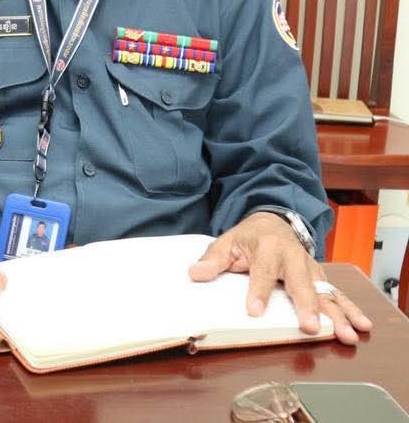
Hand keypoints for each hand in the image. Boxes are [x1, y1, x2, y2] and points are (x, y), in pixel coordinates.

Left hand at [188, 212, 371, 344]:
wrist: (274, 222)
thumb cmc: (249, 237)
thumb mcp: (226, 242)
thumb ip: (213, 260)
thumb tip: (195, 274)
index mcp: (268, 247)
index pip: (262, 272)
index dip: (258, 292)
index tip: (254, 311)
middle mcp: (294, 257)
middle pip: (301, 283)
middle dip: (307, 306)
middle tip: (310, 326)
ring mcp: (310, 268)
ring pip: (325, 292)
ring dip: (337, 313)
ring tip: (346, 333)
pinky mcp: (320, 277)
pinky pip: (337, 294)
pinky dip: (350, 309)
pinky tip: (361, 325)